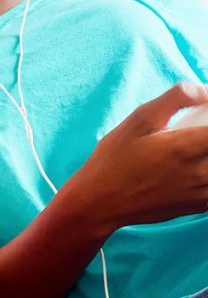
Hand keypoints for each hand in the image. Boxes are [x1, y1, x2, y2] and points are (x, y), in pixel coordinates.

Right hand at [57, 82, 207, 233]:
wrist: (100, 202)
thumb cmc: (115, 159)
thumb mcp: (137, 120)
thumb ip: (175, 98)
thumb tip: (205, 92)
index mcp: (188, 147)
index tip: (202, 115)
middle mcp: (202, 172)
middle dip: (206, 136)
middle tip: (194, 129)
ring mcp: (203, 191)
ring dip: (206, 154)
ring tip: (190, 148)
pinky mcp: (199, 205)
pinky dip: (206, 172)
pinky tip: (191, 167)